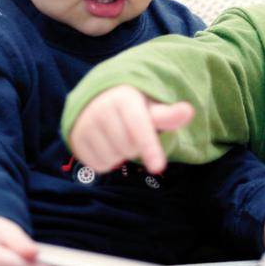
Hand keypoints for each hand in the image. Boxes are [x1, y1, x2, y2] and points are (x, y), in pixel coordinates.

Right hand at [69, 85, 193, 173]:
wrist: (98, 100)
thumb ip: (168, 115)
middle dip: (136, 146)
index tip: (158, 167)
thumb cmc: (132, 107)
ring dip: (122, 155)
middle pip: (128, 147)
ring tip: (120, 137)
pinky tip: (108, 145)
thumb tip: (188, 111)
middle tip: (133, 133)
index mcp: (124, 97)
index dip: (150, 148)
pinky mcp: (75, 139)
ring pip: (113, 157)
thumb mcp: (151, 108)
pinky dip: (108, 161)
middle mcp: (100, 108)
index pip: (139, 127)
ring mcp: (85, 123)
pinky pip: (99, 164)